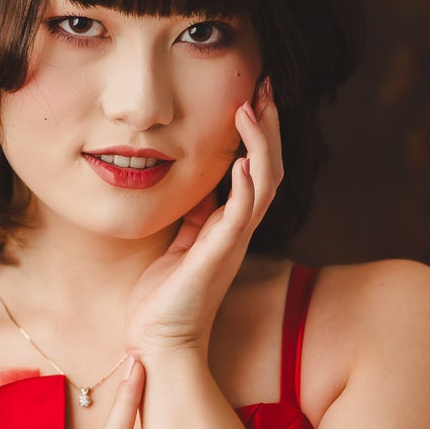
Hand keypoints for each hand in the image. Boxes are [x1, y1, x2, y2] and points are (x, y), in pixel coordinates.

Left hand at [122, 76, 284, 358]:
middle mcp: (238, 231)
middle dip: (269, 125)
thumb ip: (194, 217)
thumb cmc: (165, 299)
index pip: (256, 169)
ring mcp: (232, 243)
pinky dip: (245, 186)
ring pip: (264, 184)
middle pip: (270, 168)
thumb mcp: (179, 245)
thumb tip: (199, 187)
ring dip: (261, 144)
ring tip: (253, 107)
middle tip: (267, 85)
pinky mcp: (217, 257)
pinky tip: (243, 159)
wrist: (159, 343)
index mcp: (229, 226)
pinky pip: (240, 216)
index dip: (258, 132)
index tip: (255, 95)